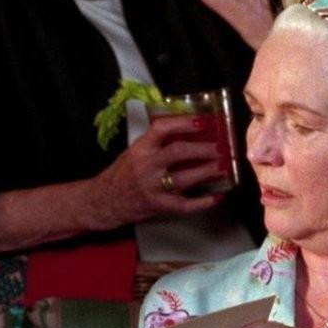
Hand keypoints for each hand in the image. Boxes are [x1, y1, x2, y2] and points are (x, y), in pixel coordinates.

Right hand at [93, 115, 227, 226]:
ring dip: (207, 172)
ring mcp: (152, 187)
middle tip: (221, 148)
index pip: (162, 129)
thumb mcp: (134, 152)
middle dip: (203, 149)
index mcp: (140, 149)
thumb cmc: (123, 174)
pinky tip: (216, 197)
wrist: (105, 201)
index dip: (183, 123)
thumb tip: (189, 134)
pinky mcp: (158, 206)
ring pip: (184, 178)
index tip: (201, 121)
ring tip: (223, 167)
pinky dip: (202, 202)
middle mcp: (146, 166)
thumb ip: (156, 144)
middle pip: (178, 152)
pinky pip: (184, 205)